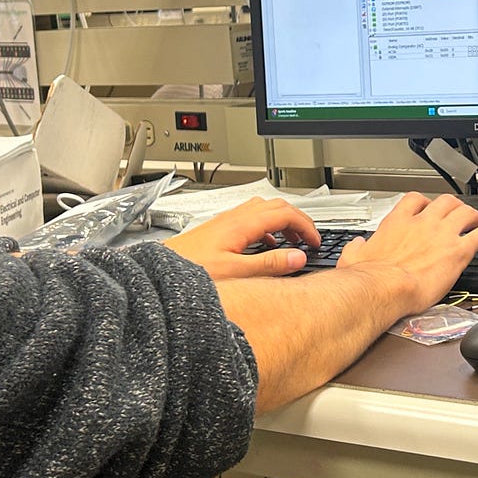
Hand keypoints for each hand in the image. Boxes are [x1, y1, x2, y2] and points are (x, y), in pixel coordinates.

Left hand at [164, 198, 318, 279]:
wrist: (161, 271)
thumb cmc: (190, 271)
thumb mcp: (236, 272)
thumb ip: (269, 264)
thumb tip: (298, 257)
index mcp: (242, 224)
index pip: (285, 213)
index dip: (306, 226)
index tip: (315, 241)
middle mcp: (234, 217)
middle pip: (277, 205)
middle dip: (298, 220)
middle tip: (309, 239)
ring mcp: (226, 221)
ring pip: (264, 209)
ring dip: (282, 221)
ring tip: (291, 242)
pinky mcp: (219, 229)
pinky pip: (251, 218)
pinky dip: (267, 227)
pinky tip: (265, 246)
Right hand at [336, 193, 477, 314]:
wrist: (382, 288)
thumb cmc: (368, 278)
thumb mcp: (353, 258)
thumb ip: (357, 248)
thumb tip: (355, 246)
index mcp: (397, 223)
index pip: (415, 200)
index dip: (425, 203)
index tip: (428, 209)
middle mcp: (423, 223)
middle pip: (445, 201)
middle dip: (454, 206)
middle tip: (458, 215)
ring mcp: (442, 234)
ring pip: (466, 212)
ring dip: (475, 215)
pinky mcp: (458, 251)